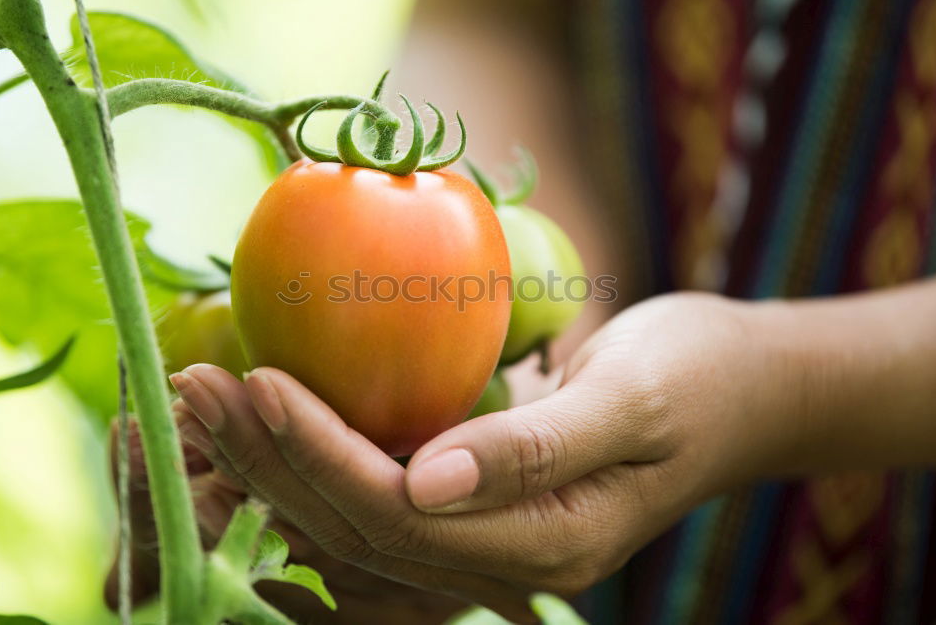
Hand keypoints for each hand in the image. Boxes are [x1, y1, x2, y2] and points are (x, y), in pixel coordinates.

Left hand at [170, 292, 796, 620]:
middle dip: (272, 456)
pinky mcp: (478, 506)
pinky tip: (268, 426)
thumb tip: (428, 479)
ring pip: (355, 518)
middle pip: (359, 523)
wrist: (741, 387)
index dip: (321, 453)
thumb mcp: (633, 398)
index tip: (257, 383)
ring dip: (276, 459)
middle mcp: (503, 557)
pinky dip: (316, 461)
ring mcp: (487, 538)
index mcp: (546, 542)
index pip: (401, 511)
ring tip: (208, 398)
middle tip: (195, 386)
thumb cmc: (697, 378)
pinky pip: (377, 501)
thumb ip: (538, 447)